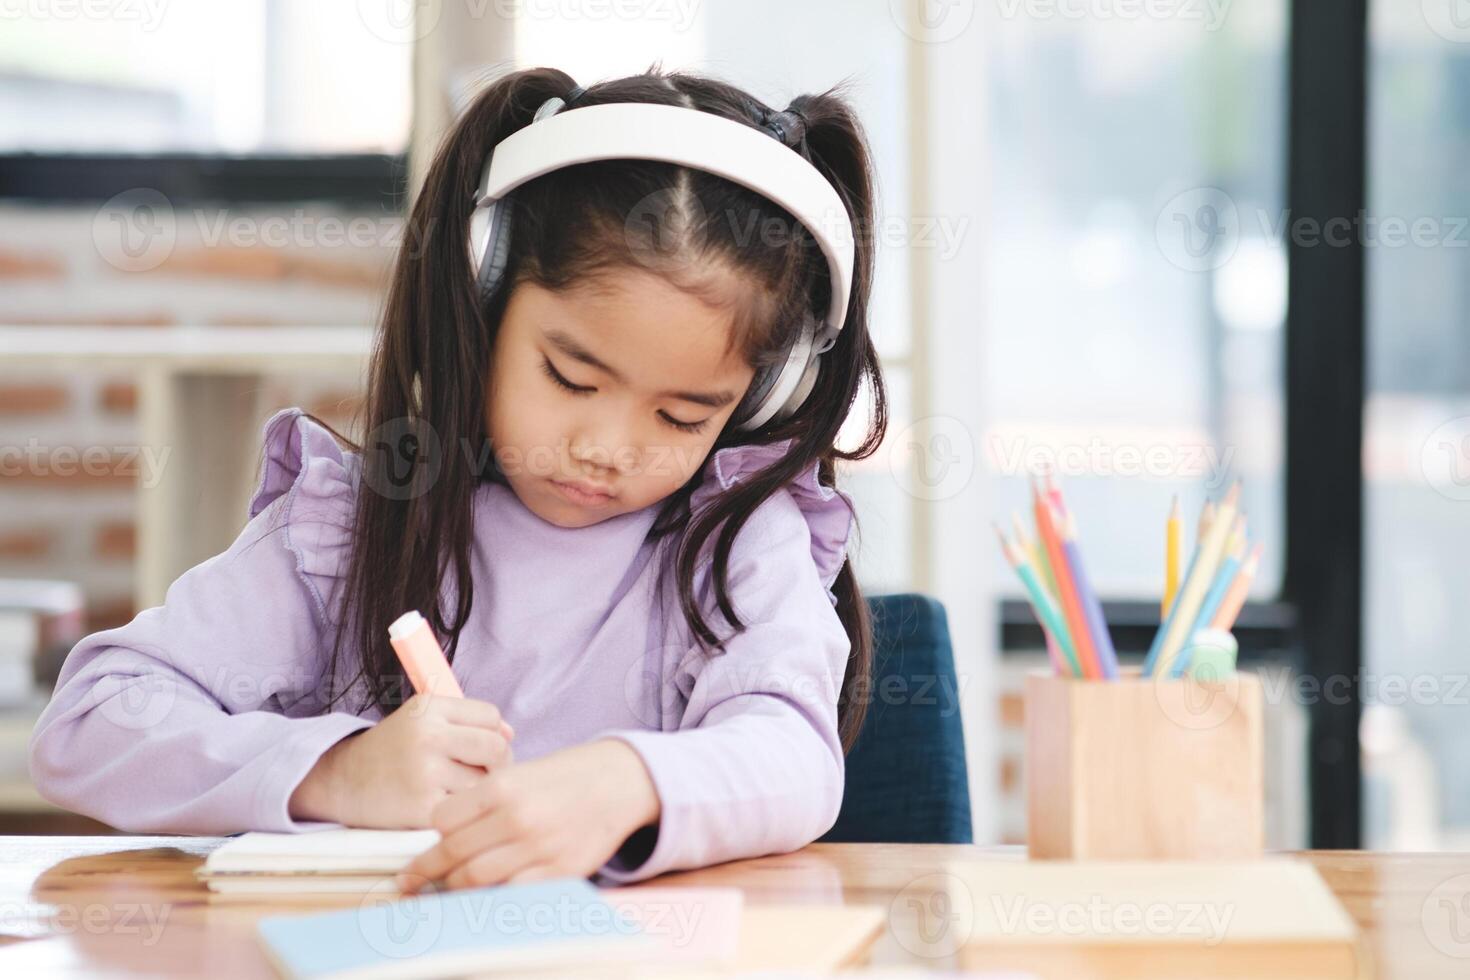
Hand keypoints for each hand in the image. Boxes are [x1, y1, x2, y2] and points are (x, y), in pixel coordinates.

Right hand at [288, 694, 514, 827]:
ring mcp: (424, 772)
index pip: (491, 716)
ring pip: (485, 783)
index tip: (480, 749)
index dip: (493, 734)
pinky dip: (464, 812)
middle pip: (496, 748)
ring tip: (460, 791)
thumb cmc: (394, 750)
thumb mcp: (423, 720)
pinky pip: (467, 809)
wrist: (342, 781)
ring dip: (480, 792)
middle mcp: (427, 735)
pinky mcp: (421, 807)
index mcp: (428, 707)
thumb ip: (468, 721)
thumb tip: (511, 734)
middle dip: (499, 764)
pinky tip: (449, 808)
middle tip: (484, 775)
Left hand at [397, 739, 660, 891]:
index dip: (431, 834)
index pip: (442, 820)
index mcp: (502, 787)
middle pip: (452, 854)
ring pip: (474, 880)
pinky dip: (493, 897)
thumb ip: (483, 801)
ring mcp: (538, 848)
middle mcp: (517, 818)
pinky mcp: (558, 873)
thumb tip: (443, 835)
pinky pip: (510, 895)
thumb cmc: (564, 776)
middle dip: (427, 870)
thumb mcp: (519, 772)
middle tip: (412, 880)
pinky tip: (486, 894)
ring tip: (447, 887)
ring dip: (455, 887)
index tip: (427, 844)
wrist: (618, 782)